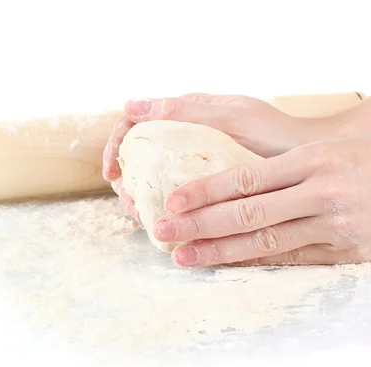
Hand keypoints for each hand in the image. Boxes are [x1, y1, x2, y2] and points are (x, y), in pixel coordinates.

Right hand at [102, 93, 333, 221]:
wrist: (308, 162)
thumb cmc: (274, 132)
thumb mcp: (229, 116)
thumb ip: (182, 110)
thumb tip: (130, 105)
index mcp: (183, 118)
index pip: (134, 126)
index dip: (116, 147)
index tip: (112, 170)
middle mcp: (182, 143)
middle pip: (137, 160)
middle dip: (125, 182)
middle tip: (128, 202)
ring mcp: (190, 169)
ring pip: (151, 184)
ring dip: (139, 201)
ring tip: (143, 217)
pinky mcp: (203, 194)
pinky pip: (172, 203)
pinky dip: (161, 214)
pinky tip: (162, 226)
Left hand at [152, 138, 370, 266]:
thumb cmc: (358, 162)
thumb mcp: (321, 152)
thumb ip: (277, 168)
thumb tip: (218, 182)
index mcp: (312, 159)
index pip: (245, 177)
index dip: (205, 190)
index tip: (173, 200)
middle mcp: (322, 192)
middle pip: (248, 212)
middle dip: (200, 223)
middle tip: (165, 229)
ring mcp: (334, 225)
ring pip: (266, 241)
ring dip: (220, 250)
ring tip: (185, 255)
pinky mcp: (345, 251)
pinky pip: (291, 258)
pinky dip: (254, 262)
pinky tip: (226, 264)